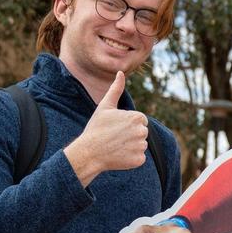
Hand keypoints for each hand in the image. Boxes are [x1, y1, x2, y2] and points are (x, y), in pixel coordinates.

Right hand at [65, 71, 149, 186]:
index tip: (116, 127)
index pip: (140, 121)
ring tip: (115, 146)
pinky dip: (130, 158)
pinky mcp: (139, 160)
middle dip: (130, 135)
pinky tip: (118, 155)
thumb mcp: (105, 106)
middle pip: (141, 133)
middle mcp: (142, 132)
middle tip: (114, 137)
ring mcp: (141, 147)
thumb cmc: (96, 128)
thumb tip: (120, 72)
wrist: (89, 152)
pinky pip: (139, 158)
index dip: (127, 124)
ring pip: (140, 145)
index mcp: (137, 118)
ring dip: (130, 146)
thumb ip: (116, 89)